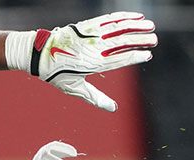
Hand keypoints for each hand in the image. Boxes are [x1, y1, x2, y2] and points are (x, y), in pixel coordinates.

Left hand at [24, 12, 156, 111]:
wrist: (38, 53)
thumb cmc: (56, 73)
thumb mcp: (75, 89)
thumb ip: (95, 98)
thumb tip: (112, 109)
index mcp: (92, 64)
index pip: (118, 59)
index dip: (134, 56)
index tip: (147, 55)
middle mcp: (92, 48)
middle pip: (121, 41)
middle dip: (140, 39)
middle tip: (155, 40)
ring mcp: (89, 34)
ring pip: (116, 27)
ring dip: (135, 25)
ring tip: (150, 24)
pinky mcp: (85, 25)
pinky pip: (107, 18)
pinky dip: (122, 16)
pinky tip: (134, 15)